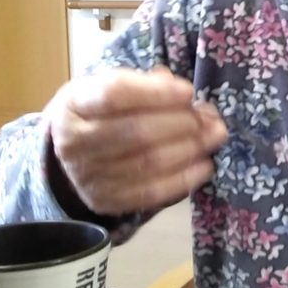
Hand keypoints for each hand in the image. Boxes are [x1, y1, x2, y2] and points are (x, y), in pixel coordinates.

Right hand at [45, 67, 227, 215]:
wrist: (75, 156)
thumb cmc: (102, 112)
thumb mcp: (112, 87)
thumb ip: (147, 85)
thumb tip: (185, 95)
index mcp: (73, 104)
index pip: (114, 95)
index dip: (156, 93)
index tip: (188, 92)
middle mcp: (74, 142)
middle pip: (135, 131)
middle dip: (181, 123)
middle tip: (209, 118)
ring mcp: (88, 176)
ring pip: (147, 162)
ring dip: (190, 149)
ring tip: (214, 136)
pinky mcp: (106, 201)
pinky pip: (151, 193)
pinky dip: (183, 179)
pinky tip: (204, 166)